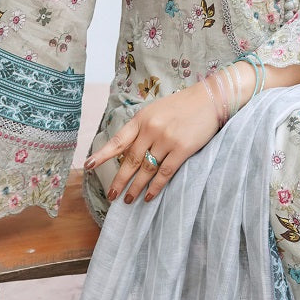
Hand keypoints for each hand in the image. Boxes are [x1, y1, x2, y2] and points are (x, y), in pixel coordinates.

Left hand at [85, 80, 220, 204]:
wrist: (210, 99)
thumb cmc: (182, 105)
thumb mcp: (156, 110)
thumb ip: (143, 127)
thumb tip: (129, 150)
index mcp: (142, 118)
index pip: (118, 140)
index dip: (103, 154)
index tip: (89, 166)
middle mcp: (151, 129)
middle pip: (130, 160)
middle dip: (119, 180)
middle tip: (111, 196)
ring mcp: (166, 140)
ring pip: (146, 169)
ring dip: (135, 187)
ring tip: (128, 200)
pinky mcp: (182, 149)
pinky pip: (164, 173)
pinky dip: (155, 187)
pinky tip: (149, 196)